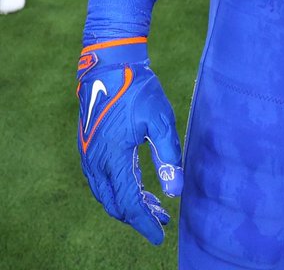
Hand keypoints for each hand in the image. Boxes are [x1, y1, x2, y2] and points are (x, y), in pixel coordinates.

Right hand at [76, 38, 183, 244]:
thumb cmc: (137, 89)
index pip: (129, 203)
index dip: (144, 222)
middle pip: (115, 204)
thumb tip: (175, 191)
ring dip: (129, 204)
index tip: (160, 235)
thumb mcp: (160, 119)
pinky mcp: (90, 148)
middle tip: (161, 221)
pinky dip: (120, 189)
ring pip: (107, 194)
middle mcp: (96, 163)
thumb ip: (168, 156)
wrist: (108, 66)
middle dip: (138, 216)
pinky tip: (138, 185)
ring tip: (154, 206)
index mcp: (113, 159)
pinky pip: (103, 180)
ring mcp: (89, 156)